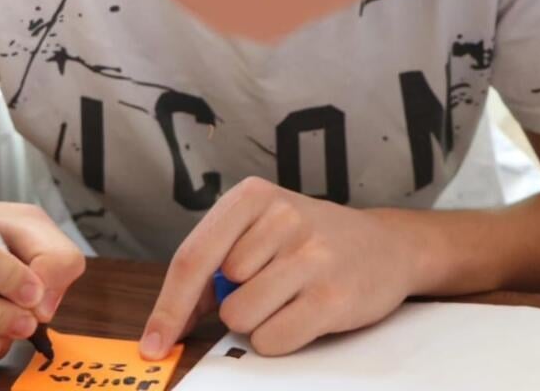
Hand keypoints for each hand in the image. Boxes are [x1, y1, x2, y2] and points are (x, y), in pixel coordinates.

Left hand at [140, 177, 423, 358]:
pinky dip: (279, 338)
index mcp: (252, 197)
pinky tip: (303, 313)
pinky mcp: (334, 296)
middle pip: (220, 294)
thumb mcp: (258, 231)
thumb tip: (170, 321)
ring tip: (289, 297)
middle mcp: (282, 218)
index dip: (167, 307)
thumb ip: (213, 265)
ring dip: (258, 321)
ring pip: (243, 317)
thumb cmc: (308, 241)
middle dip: (234, 303)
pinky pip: (274, 338)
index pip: (192, 258)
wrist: (386, 246)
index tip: (153, 342)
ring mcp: (311, 256)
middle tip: (269, 286)